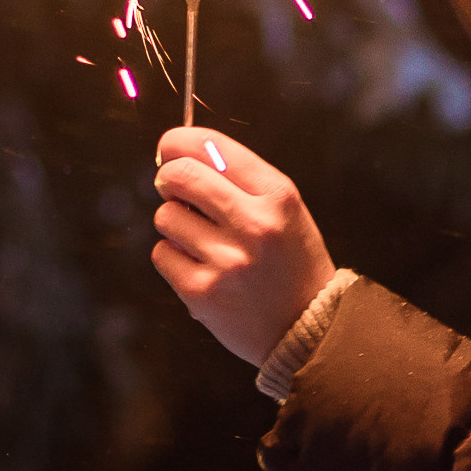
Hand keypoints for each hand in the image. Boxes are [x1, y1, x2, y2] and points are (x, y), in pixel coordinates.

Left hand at [152, 127, 335, 367]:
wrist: (308, 328)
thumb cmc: (291, 263)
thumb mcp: (284, 211)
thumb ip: (240, 181)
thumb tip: (177, 153)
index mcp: (279, 197)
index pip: (214, 148)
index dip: (180, 141)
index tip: (170, 147)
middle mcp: (254, 224)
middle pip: (181, 176)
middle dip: (169, 178)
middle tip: (174, 190)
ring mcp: (227, 260)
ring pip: (166, 217)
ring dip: (174, 224)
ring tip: (201, 241)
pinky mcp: (202, 292)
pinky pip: (162, 254)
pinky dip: (173, 258)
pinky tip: (200, 267)